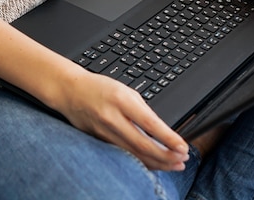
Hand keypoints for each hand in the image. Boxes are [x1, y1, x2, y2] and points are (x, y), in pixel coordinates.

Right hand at [50, 69, 189, 170]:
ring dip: (157, 162)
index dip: (169, 138)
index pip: (150, 124)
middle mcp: (112, 118)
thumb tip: (163, 132)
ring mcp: (103, 133)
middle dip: (166, 156)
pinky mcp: (98, 141)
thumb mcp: (126, 91)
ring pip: (133, 155)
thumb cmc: (100, 89)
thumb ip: (143, 111)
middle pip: (143, 144)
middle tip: (182, 159)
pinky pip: (123, 156)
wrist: (70, 92)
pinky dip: (141, 162)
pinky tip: (154, 164)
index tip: (183, 147)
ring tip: (174, 165)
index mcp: (121, 100)